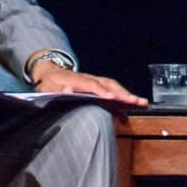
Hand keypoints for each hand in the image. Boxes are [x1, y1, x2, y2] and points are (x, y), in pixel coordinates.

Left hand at [30, 64, 146, 104]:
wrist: (51, 72)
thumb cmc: (49, 83)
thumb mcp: (47, 87)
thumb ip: (56, 90)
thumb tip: (67, 91)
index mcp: (75, 79)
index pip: (91, 84)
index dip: (102, 91)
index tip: (111, 99)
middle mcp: (88, 78)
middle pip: (108, 84)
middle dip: (122, 93)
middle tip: (135, 101)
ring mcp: (94, 80)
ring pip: (113, 86)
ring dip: (127, 95)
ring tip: (140, 103)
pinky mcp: (98, 86)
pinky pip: (112, 91)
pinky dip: (121, 101)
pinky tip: (126, 113)